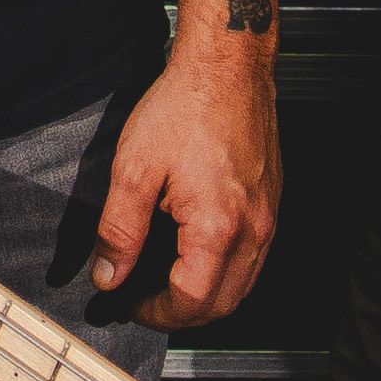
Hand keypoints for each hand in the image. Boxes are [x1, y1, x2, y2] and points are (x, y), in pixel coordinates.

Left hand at [93, 40, 281, 327]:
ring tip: (167, 283)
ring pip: (242, 287)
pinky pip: (253, 260)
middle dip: (181, 315)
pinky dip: (224, 273)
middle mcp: (253, 230)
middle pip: (222, 306)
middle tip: (144, 302)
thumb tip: (108, 276)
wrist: (228, 66)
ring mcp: (268, 219)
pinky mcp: (272, 205)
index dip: (155, 313)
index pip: (190, 302)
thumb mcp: (134, 168)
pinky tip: (196, 255)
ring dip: (205, 297)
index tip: (129, 303)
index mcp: (217, 227)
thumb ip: (118, 231)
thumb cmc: (185, 105)